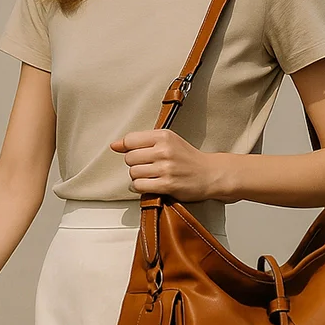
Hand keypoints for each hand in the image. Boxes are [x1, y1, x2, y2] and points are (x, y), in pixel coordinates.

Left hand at [109, 129, 230, 201]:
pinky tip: (147, 185)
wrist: (210, 174)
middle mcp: (164, 150)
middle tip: (145, 166)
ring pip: (133, 173)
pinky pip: (140, 186)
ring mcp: (166, 168)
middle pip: (129, 158)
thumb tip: (115, 145)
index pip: (130, 140)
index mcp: (164, 136)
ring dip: (137, 177)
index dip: (127, 148)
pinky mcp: (167, 185)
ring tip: (149, 176)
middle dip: (134, 164)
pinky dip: (139, 188)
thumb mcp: (168, 141)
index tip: (132, 153)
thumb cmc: (188, 158)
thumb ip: (141, 141)